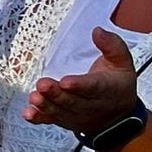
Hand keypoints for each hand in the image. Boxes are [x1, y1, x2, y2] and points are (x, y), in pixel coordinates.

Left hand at [22, 29, 140, 137]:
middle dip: (56, 94)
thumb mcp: (122, 62)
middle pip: (72, 101)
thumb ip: (111, 45)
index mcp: (106, 88)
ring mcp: (77, 115)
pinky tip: (29, 113)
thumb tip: (97, 31)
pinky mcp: (64, 119)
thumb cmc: (118, 84)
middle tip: (42, 85)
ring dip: (46, 105)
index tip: (65, 81)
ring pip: (60, 111)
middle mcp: (91, 105)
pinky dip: (39, 118)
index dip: (79, 85)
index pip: (93, 87)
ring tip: (35, 97)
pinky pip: (51, 120)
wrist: (119, 116)